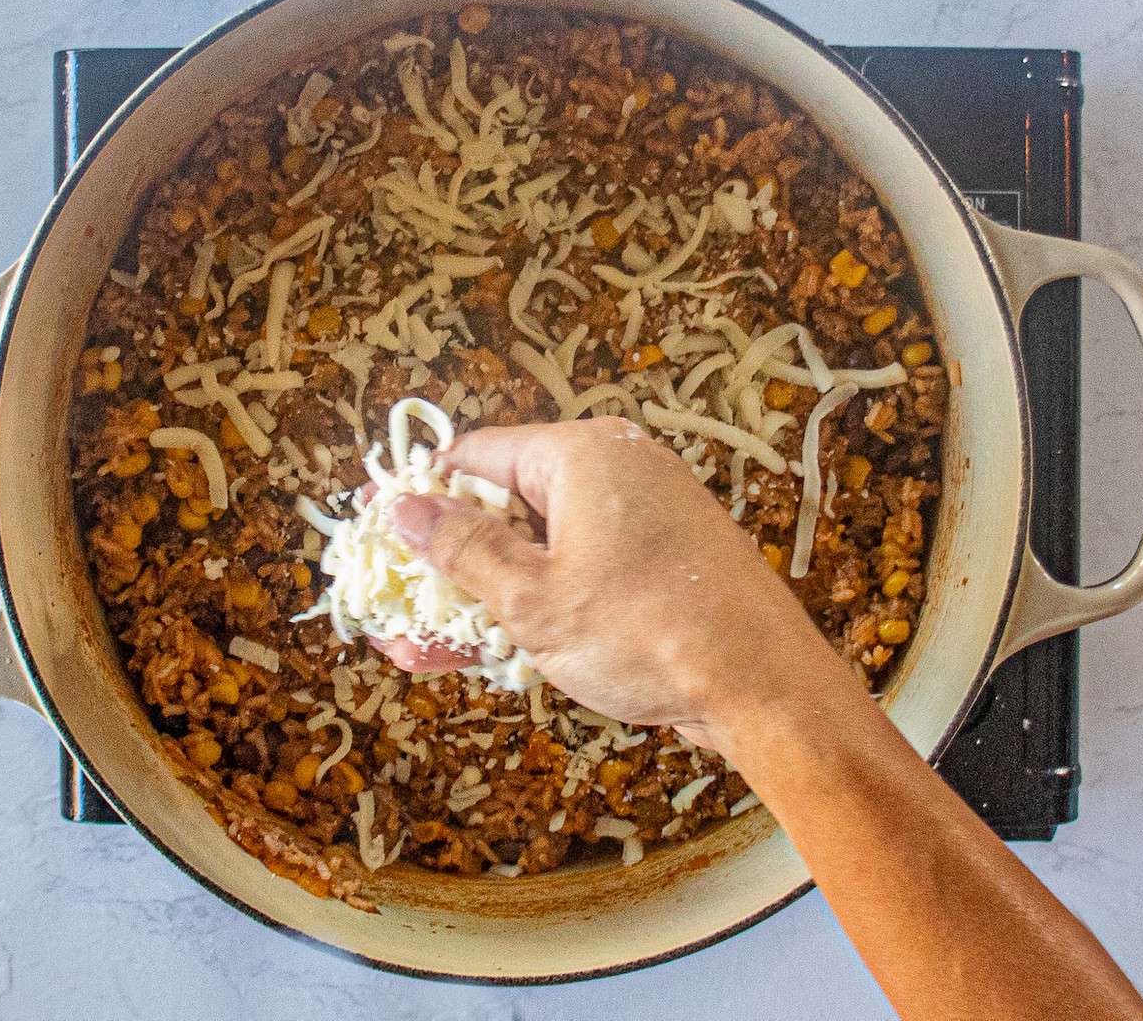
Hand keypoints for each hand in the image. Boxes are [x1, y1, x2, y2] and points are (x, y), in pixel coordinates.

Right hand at [378, 417, 847, 751]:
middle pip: (506, 501)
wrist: (765, 687)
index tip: (377, 524)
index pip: (475, 454)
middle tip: (399, 602)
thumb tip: (404, 508)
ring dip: (487, 592)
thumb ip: (463, 549)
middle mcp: (615, 468)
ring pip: (540, 545)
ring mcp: (643, 513)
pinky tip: (492, 649)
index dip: (420, 490)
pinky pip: (580, 567)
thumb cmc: (648, 633)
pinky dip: (539, 601)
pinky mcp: (661, 558)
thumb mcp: (534, 598)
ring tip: (427, 644)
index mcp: (580, 455)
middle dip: (450, 558)